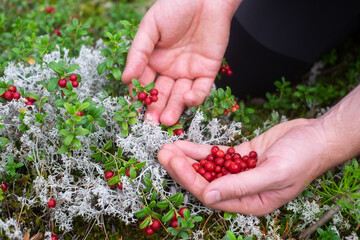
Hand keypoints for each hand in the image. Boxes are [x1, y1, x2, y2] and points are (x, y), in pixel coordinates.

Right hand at [122, 0, 235, 125]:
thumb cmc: (174, 6)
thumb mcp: (150, 27)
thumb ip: (138, 53)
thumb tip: (125, 79)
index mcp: (154, 60)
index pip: (144, 83)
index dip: (139, 96)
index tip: (133, 109)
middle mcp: (170, 69)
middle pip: (162, 94)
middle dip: (156, 108)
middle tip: (151, 122)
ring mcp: (189, 71)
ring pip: (180, 95)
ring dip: (174, 108)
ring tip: (167, 120)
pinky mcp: (208, 70)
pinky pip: (202, 88)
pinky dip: (195, 96)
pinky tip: (186, 99)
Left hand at [158, 118, 330, 215]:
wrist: (316, 137)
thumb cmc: (303, 159)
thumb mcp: (274, 173)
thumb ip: (241, 186)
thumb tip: (209, 196)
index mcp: (250, 202)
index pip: (212, 195)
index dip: (190, 179)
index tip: (174, 162)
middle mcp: (241, 190)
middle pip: (204, 182)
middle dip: (182, 169)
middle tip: (163, 154)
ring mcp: (239, 173)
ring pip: (207, 168)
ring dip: (187, 158)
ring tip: (167, 148)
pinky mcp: (240, 157)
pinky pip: (216, 156)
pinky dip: (200, 151)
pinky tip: (184, 144)